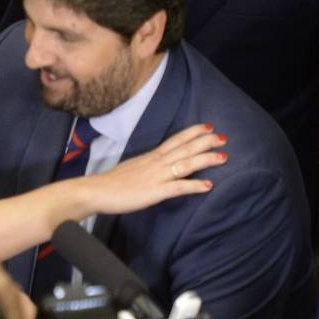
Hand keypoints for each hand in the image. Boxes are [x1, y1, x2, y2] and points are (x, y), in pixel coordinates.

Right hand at [65, 123, 224, 217]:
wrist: (95, 190)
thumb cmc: (110, 183)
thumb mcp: (131, 169)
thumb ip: (146, 167)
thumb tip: (154, 169)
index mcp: (150, 157)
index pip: (175, 140)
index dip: (192, 133)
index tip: (207, 127)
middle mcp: (156, 163)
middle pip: (185, 148)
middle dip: (205, 142)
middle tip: (223, 137)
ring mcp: (156, 176)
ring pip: (186, 163)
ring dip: (206, 159)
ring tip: (224, 156)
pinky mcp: (155, 191)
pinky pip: (179, 187)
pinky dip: (194, 185)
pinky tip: (209, 185)